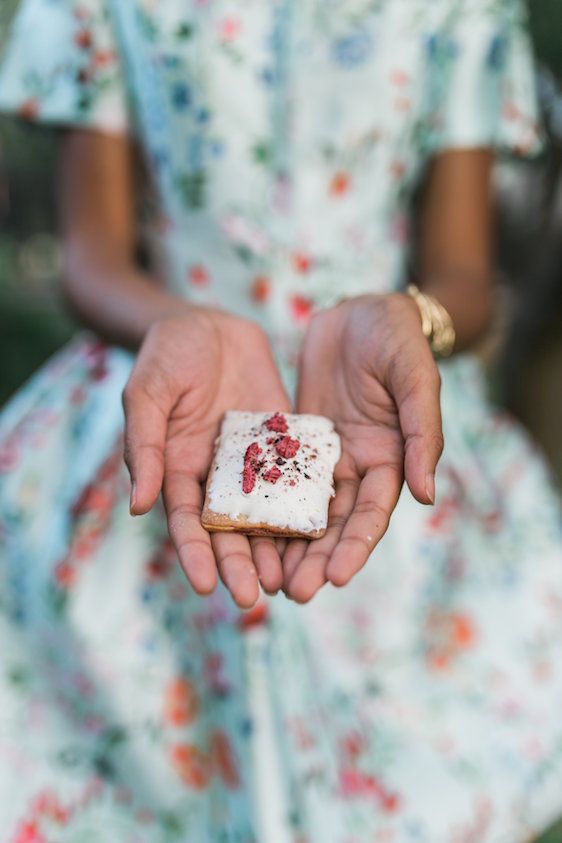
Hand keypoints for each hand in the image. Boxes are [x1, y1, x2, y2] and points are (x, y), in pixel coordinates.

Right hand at [123, 307, 290, 607]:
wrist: (209, 323)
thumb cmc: (166, 355)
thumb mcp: (147, 394)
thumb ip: (145, 446)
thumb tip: (139, 505)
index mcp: (178, 470)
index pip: (185, 522)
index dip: (194, 554)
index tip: (205, 586)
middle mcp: (217, 476)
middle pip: (228, 529)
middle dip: (240, 564)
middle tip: (255, 598)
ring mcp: (252, 463)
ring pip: (266, 513)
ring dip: (275, 547)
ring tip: (290, 581)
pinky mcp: (284, 444)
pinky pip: (297, 477)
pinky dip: (307, 504)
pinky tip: (324, 529)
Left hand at [283, 293, 443, 601]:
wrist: (359, 309)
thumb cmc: (396, 340)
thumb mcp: (415, 380)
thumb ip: (421, 435)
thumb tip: (425, 496)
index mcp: (390, 459)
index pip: (372, 515)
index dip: (355, 547)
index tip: (335, 578)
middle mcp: (356, 466)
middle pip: (335, 524)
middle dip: (316, 560)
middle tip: (292, 593)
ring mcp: (323, 455)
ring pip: (303, 509)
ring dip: (289, 545)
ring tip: (267, 580)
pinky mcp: (293, 439)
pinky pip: (276, 476)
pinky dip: (264, 503)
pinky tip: (245, 529)